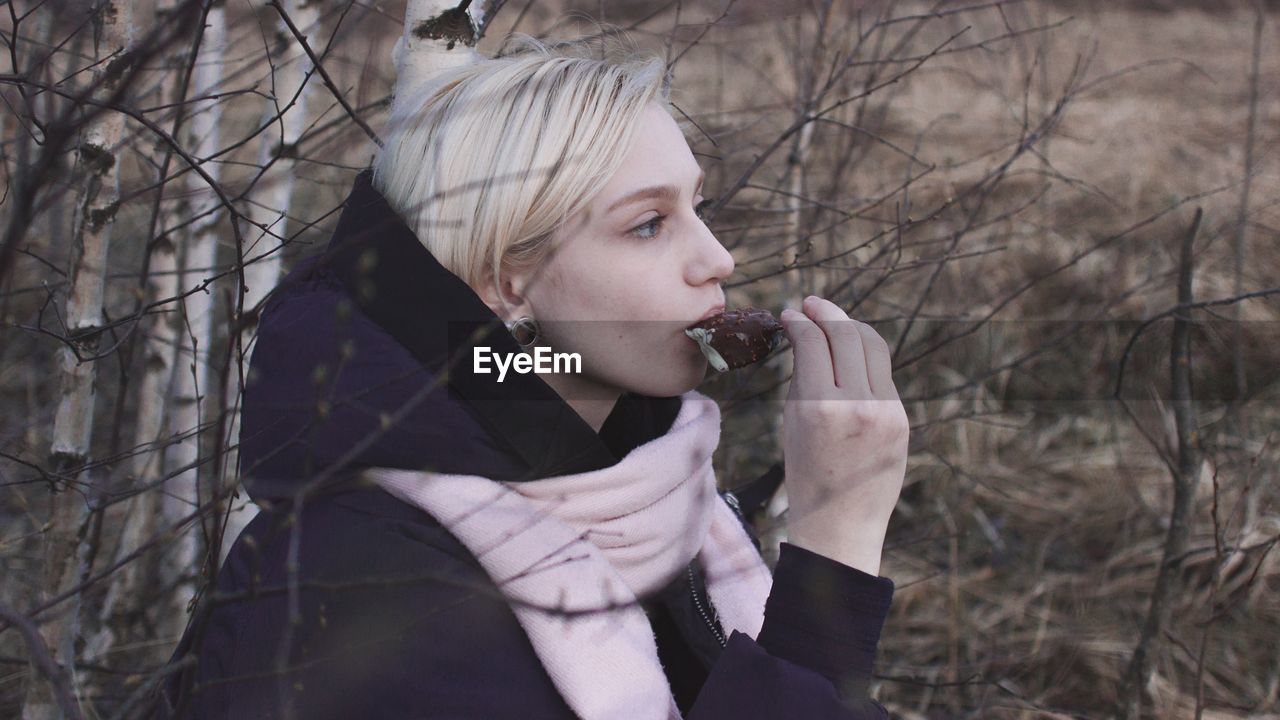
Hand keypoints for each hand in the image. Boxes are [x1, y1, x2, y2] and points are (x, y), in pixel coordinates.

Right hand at [778, 295, 908, 575]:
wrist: (841, 524)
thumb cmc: (806, 474)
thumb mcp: (792, 424)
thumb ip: (802, 377)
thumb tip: (806, 335)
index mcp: (819, 407)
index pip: (812, 342)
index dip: (799, 322)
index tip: (789, 315)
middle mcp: (856, 404)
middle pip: (846, 334)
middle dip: (827, 313)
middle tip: (811, 304)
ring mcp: (884, 410)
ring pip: (872, 346)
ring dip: (850, 326)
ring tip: (833, 321)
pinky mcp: (901, 418)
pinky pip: (883, 373)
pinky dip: (864, 357)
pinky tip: (850, 353)